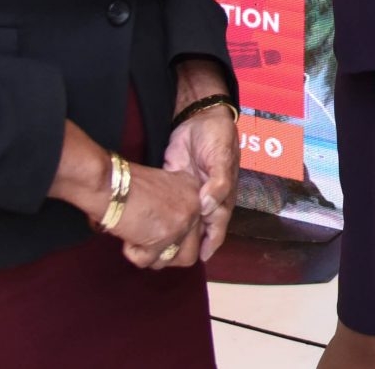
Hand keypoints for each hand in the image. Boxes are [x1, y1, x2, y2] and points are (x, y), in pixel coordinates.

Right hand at [48, 122, 201, 267]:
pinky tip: (128, 235)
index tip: (160, 236)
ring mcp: (182, 221)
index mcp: (195, 191)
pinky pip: (148, 261)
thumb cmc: (126, 186)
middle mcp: (196, 205)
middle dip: (165, 253)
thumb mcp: (162, 191)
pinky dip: (134, 253)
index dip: (176, 240)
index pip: (199, 231)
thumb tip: (177, 243)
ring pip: (172, 260)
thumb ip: (175, 210)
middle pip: (190, 251)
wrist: (108, 182)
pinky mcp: (164, 236)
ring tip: (135, 236)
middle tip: (145, 243)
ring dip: (150, 255)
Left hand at [162, 107, 239, 262]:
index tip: (201, 258)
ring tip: (160, 249)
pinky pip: (171, 206)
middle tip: (173, 259)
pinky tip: (152, 227)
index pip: (219, 225)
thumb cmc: (217, 135)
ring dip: (176, 235)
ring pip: (184, 221)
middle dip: (190, 244)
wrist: (198, 115)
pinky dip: (164, 218)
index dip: (211, 242)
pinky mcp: (175, 185)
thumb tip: (208, 208)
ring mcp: (191, 192)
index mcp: (223, 194)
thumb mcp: (222, 157)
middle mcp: (208, 198)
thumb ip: (219, 182)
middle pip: (200, 228)